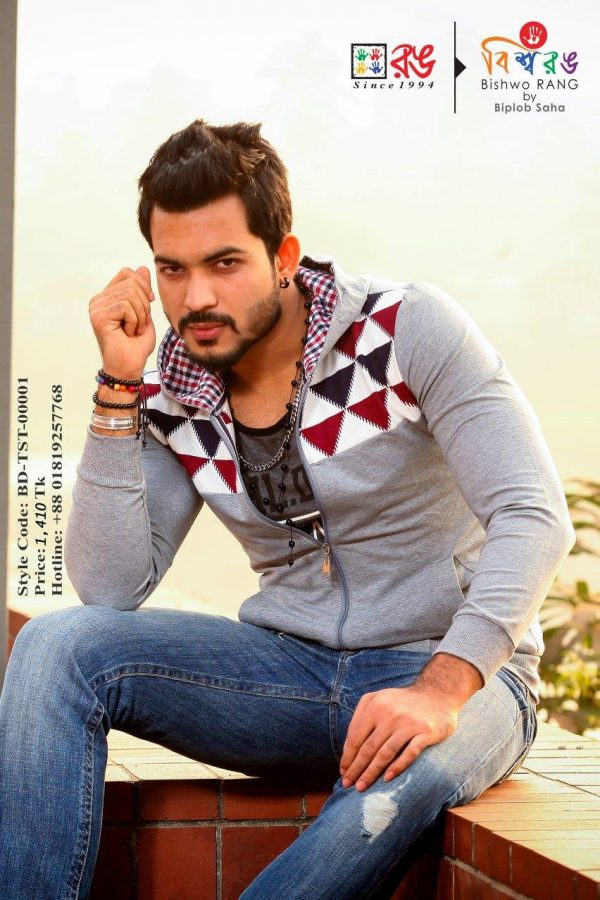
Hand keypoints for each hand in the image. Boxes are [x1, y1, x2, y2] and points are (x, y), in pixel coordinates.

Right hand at [89, 266, 155, 378]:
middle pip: (131, 282)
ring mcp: (96, 307)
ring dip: (139, 315)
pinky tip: (127, 333)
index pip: (127, 273)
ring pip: (130, 294)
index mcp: (108, 297)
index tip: (149, 301)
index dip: (143, 284)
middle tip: (138, 323)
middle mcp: (99, 300)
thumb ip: (142, 290)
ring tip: (132, 330)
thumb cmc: (136, 345)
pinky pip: (125, 306)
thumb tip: (143, 267)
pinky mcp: (98, 316)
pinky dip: (134, 321)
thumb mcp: (144, 312)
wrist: (129, 366)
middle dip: (143, 304)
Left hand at [339, 685, 457, 791]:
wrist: (437, 693)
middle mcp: (389, 713)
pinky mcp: (425, 732)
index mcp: (374, 705)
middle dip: (356, 768)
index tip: (343, 772)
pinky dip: (397, 767)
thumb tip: (347, 748)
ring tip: (361, 787)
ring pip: (385, 753)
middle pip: (368, 747)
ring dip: (371, 773)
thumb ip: (362, 718)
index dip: (347, 757)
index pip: (356, 736)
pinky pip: (409, 753)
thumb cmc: (402, 702)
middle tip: (347, 785)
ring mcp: (408, 723)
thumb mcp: (378, 700)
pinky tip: (387, 779)